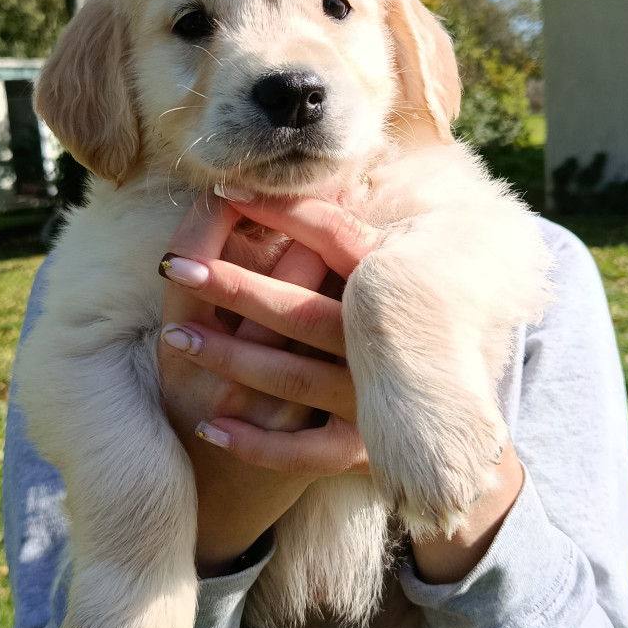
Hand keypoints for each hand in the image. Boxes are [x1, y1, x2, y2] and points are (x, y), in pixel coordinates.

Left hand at [159, 189, 523, 582]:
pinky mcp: (365, 449)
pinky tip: (210, 426)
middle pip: (300, 310)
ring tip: (177, 337)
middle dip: (235, 287)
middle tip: (177, 265)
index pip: (333, 237)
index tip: (224, 192)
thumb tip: (314, 175)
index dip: (281, 212)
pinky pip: (306, 452)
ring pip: (293, 377)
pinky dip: (256, 443)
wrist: (450, 432)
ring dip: (229, 358)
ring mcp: (375, 399)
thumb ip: (350, 244)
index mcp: (387, 290)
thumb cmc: (398, 334)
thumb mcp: (384, 282)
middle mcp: (383, 344)